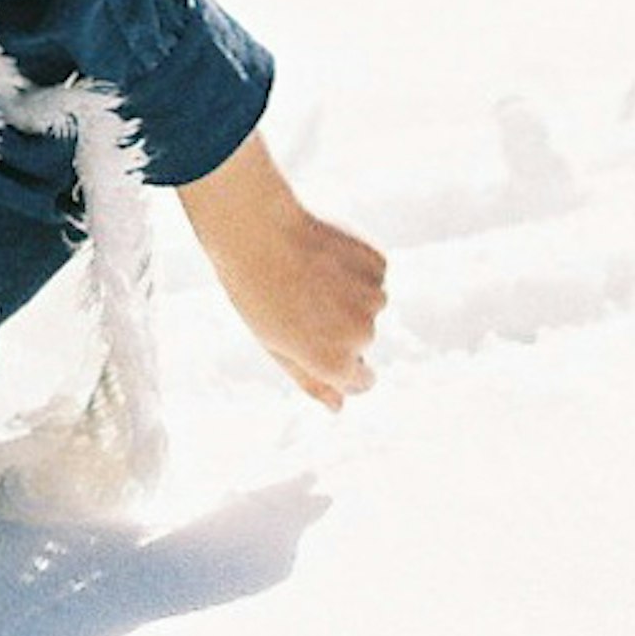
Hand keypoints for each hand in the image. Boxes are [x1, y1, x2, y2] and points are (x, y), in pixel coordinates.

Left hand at [177, 136, 389, 408]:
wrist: (254, 228)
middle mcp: (362, 335)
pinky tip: (322, 252)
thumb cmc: (255, 290)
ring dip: (346, 292)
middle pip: (361, 339)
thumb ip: (310, 378)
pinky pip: (372, 273)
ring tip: (306, 273)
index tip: (319, 343)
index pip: (360, 382)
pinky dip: (353, 266)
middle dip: (336, 324)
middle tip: (296, 298)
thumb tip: (339, 407)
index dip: (340, 363)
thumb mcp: (274, 343)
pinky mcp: (379, 264)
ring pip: (368, 304)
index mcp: (335, 362)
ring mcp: (375, 298)